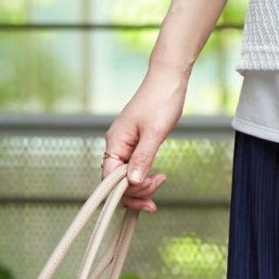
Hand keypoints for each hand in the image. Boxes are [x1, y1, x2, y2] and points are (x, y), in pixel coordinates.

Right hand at [101, 64, 187, 210]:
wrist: (168, 80)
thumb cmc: (161, 101)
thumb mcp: (154, 132)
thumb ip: (143, 158)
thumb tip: (132, 182)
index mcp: (115, 142)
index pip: (109, 178)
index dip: (127, 192)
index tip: (148, 197)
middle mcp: (116, 145)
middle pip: (116, 180)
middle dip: (136, 191)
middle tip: (159, 186)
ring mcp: (125, 144)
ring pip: (126, 175)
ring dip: (142, 185)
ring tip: (161, 180)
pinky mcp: (136, 143)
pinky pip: (134, 167)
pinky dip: (144, 175)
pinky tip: (157, 178)